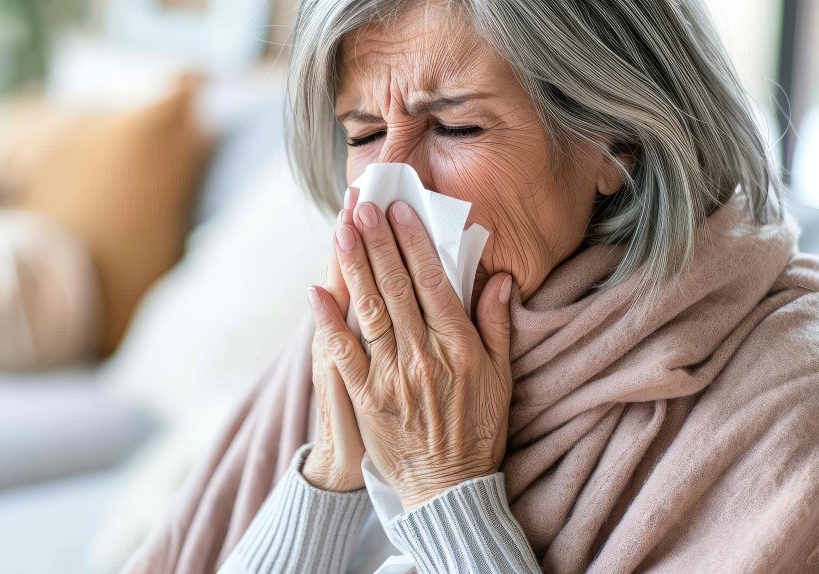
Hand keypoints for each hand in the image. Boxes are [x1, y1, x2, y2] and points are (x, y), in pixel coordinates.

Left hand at [310, 194, 514, 509]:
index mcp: (459, 347)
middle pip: (396, 288)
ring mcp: (392, 377)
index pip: (433, 282)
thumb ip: (497, 325)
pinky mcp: (366, 398)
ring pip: (370, 310)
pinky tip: (317, 292)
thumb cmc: (478, 430)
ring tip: (342, 230)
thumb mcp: (501, 377)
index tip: (400, 210)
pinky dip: (329, 322)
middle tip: (362, 205)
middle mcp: (424, 356)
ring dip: (354, 267)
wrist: (449, 488)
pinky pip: (344, 353)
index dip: (414, 243)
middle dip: (377, 241)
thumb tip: (498, 278)